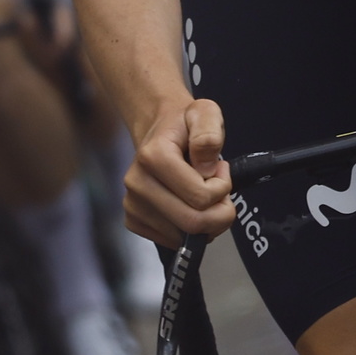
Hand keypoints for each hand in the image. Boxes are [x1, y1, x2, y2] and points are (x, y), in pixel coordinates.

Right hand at [123, 96, 230, 243]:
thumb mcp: (205, 113)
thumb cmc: (185, 125)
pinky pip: (171, 241)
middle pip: (192, 223)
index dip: (223, 188)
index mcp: (154, 157)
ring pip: (183, 237)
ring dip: (205, 222)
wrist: (160, 130)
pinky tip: (187, 205)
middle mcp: (137, 183)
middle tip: (220, 192)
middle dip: (219, 214)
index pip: (201, 197)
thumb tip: (207, 166)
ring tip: (202, 194)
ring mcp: (132, 204)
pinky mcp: (133, 220)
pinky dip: (188, 230)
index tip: (220, 170)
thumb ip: (209, 132)